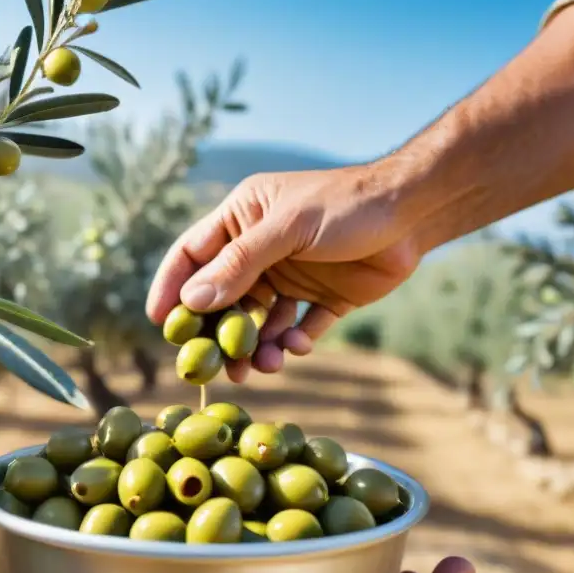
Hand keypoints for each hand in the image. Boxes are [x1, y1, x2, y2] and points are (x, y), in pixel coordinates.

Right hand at [146, 166, 420, 380]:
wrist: (413, 212)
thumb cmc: (345, 205)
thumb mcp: (287, 229)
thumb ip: (239, 264)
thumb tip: (191, 301)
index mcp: (241, 219)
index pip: (192, 255)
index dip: (172, 287)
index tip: (160, 324)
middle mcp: (260, 250)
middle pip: (223, 299)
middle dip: (218, 333)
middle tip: (214, 366)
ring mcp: (291, 276)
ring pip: (259, 321)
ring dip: (256, 346)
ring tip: (262, 367)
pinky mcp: (323, 299)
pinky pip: (297, 329)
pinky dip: (293, 342)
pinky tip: (297, 346)